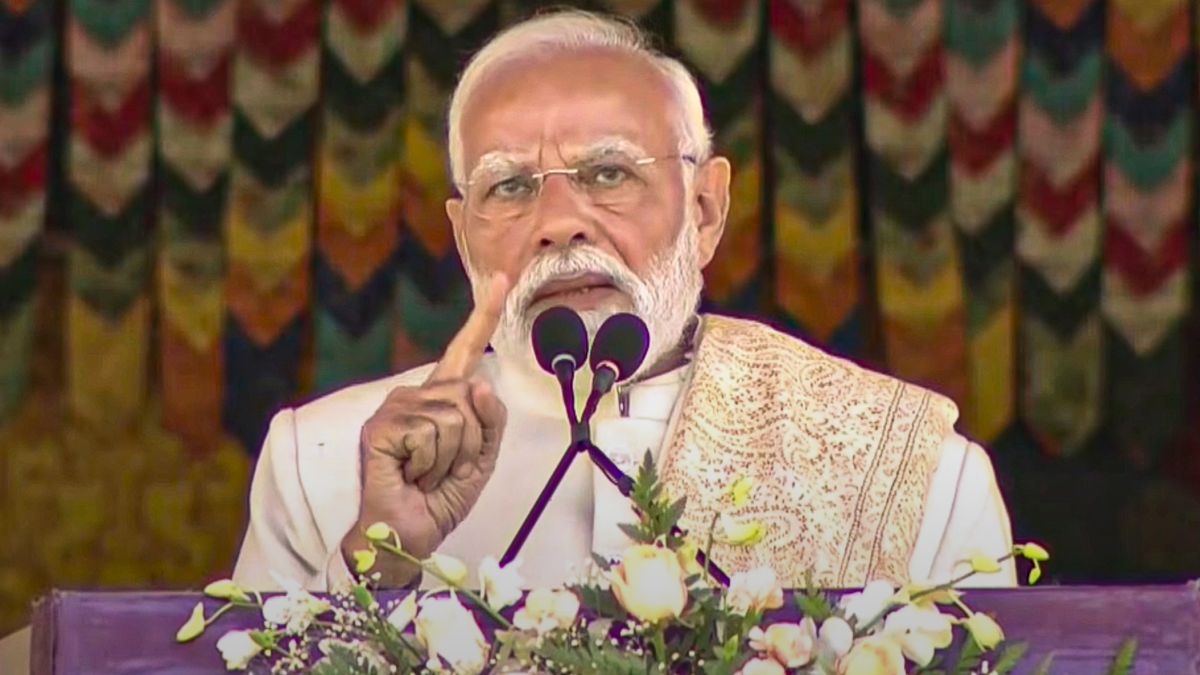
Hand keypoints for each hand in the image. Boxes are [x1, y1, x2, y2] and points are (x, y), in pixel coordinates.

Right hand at [342, 274, 509, 584]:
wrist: (407, 535)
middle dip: (472, 442)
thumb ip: (491, 421)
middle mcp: (416, 394)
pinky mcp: (380, 426)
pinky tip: (411, 474)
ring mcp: (395, 408)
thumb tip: (479, 382)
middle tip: (444, 469)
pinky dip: (431, 463)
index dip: (484, 314)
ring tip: (426, 474)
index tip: (502, 278)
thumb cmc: (439, 497)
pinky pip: (432, 433)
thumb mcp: (482, 458)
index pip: (466, 349)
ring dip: (451, 457)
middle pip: (471, 396)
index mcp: (441, 397)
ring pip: (455, 417)